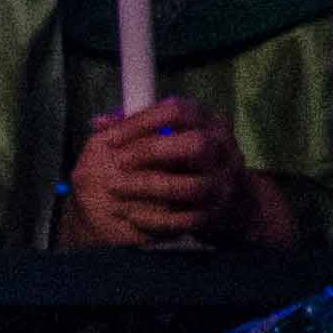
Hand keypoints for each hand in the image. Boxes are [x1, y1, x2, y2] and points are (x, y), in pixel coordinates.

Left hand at [61, 101, 249, 247]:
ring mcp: (223, 183)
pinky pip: (187, 219)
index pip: (178, 112)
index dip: (141, 122)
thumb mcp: (173, 137)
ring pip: (192, 186)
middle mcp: (224, 149)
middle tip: (118, 162)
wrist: (232, 200)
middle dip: (151, 152)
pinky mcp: (215, 214)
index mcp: (210, 122)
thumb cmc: (189, 161)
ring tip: (116, 188)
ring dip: (149, 187)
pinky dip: (155, 220)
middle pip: (195, 144)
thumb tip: (99, 122)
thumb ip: (136, 128)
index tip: (110, 138)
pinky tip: (131, 215)